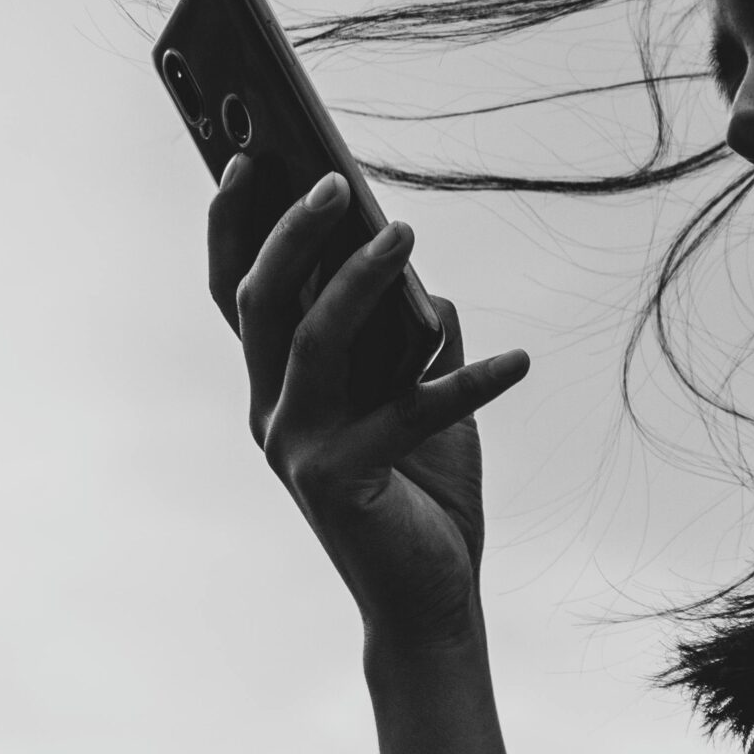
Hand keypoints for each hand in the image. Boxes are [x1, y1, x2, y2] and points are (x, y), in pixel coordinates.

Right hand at [208, 155, 529, 650]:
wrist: (429, 598)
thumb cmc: (422, 492)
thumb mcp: (422, 400)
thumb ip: (412, 341)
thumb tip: (424, 282)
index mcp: (277, 386)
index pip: (236, 294)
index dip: (235, 226)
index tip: (248, 155)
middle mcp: (270, 413)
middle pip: (259, 303)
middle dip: (291, 233)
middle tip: (334, 181)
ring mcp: (296, 447)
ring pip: (312, 340)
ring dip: (357, 279)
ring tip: (404, 232)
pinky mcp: (339, 480)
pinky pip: (409, 411)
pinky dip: (468, 381)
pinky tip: (519, 360)